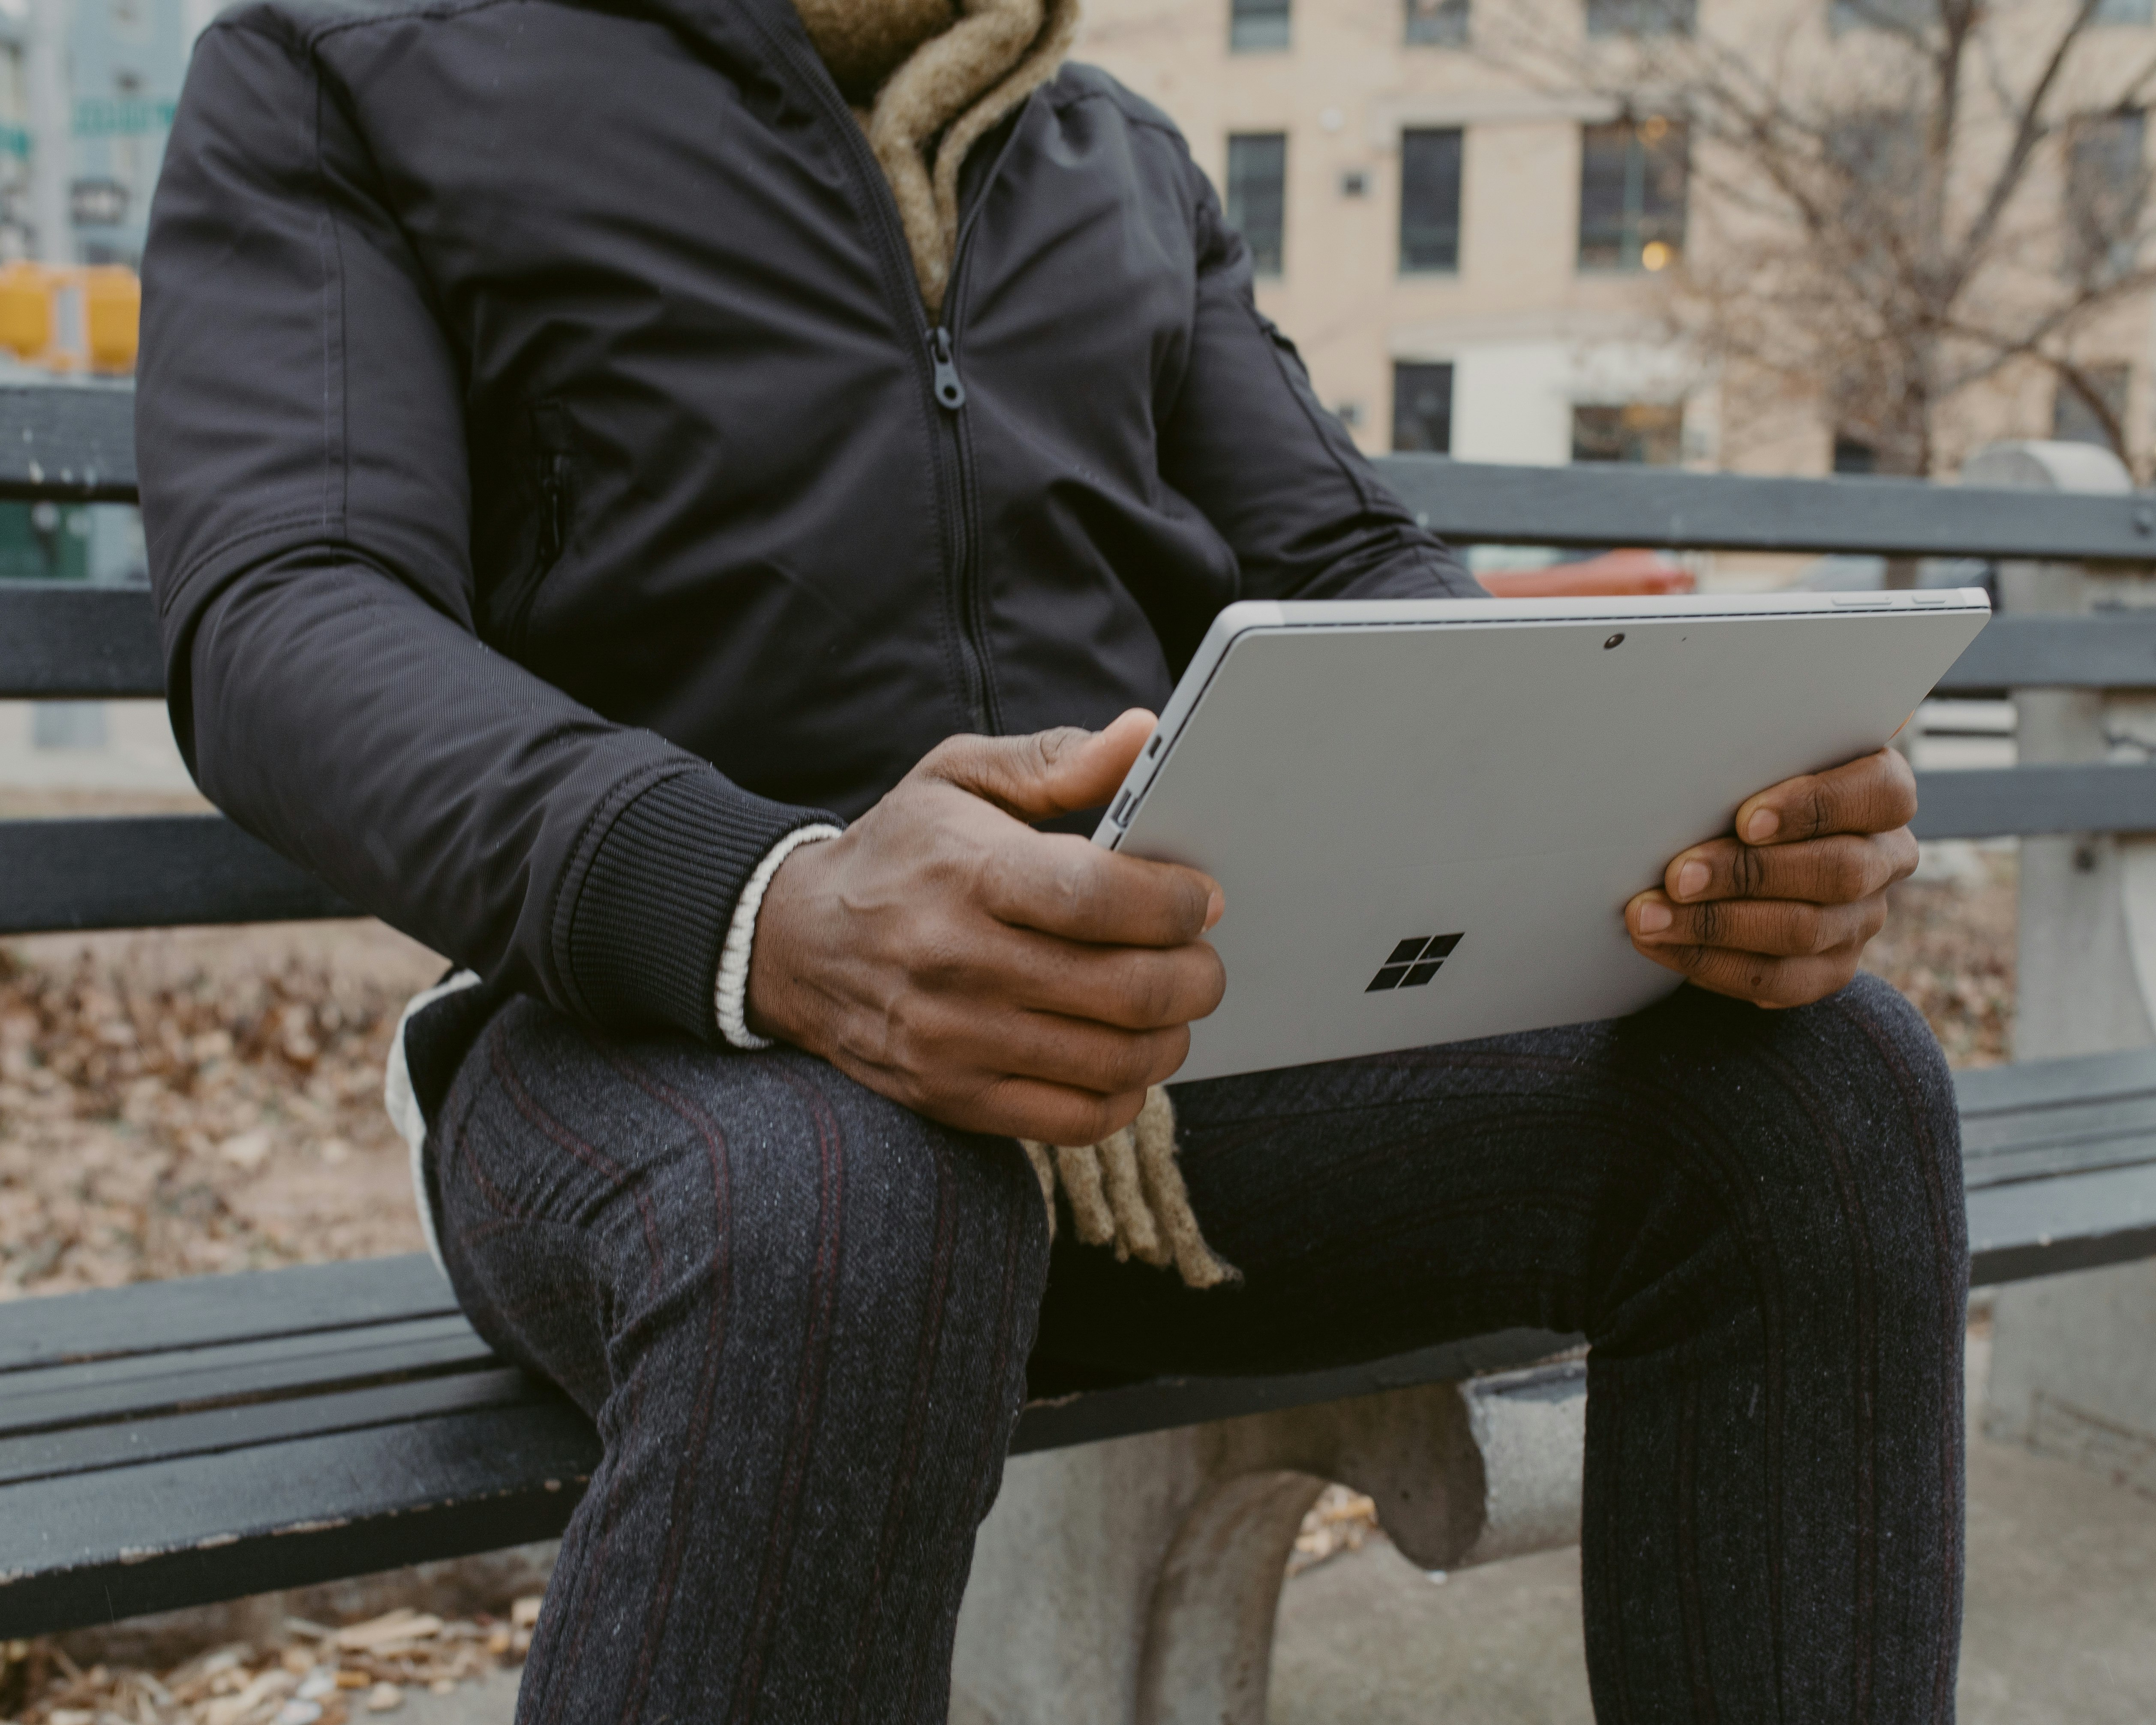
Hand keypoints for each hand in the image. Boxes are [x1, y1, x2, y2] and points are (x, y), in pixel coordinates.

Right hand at [747, 710, 1226, 1142]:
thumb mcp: (957, 778)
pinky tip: (1124, 1056)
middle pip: (1126, 990)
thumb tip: (1146, 733)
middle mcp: (959, 963)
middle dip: (1195, 976)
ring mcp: (955, 1041)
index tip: (1201, 900)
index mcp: (970, 874)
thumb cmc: (897, 852)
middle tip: (1202, 958)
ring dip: (1170, 1037)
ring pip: (1114, 1062)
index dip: (1175, 904)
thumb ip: (1055, 760)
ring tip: (1170, 1005)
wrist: (794, 943)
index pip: (1100, 899)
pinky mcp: (953, 1098)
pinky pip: (1075, 1120)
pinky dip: (1123, 1095)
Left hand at [1623, 747, 1918, 1008]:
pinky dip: (1712, 964)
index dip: (1815, 808)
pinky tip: (1663, 945)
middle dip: (1747, 875)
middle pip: (1837, 872)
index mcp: (1882, 793)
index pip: (1879, 794)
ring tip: (1647, 915)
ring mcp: (1861, 919)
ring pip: (1802, 932)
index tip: (1746, 818)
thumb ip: (1764, 734)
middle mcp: (1885, 858)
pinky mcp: (1829, 968)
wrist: (1733, 846)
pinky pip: (1777, 981)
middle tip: (1677, 875)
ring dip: (1716, 926)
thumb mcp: (1758, 752)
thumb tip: (1726, 694)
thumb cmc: (1744, 782)